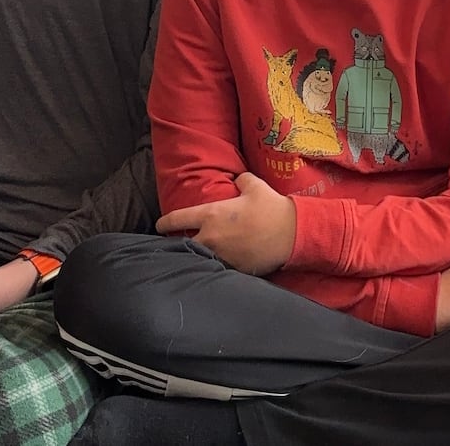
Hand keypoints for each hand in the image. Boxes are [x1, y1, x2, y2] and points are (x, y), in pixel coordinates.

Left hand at [157, 172, 296, 275]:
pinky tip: (215, 268)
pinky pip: (218, 269)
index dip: (164, 223)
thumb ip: (240, 180)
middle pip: (184, 245)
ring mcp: (221, 256)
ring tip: (195, 258)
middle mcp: (211, 237)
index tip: (159, 226)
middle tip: (177, 245)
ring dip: (197, 257)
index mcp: (211, 214)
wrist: (290, 233)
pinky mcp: (233, 270)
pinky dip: (215, 267)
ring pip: (200, 259)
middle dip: (178, 245)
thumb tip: (236, 180)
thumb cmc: (270, 207)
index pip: (178, 219)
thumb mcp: (254, 185)